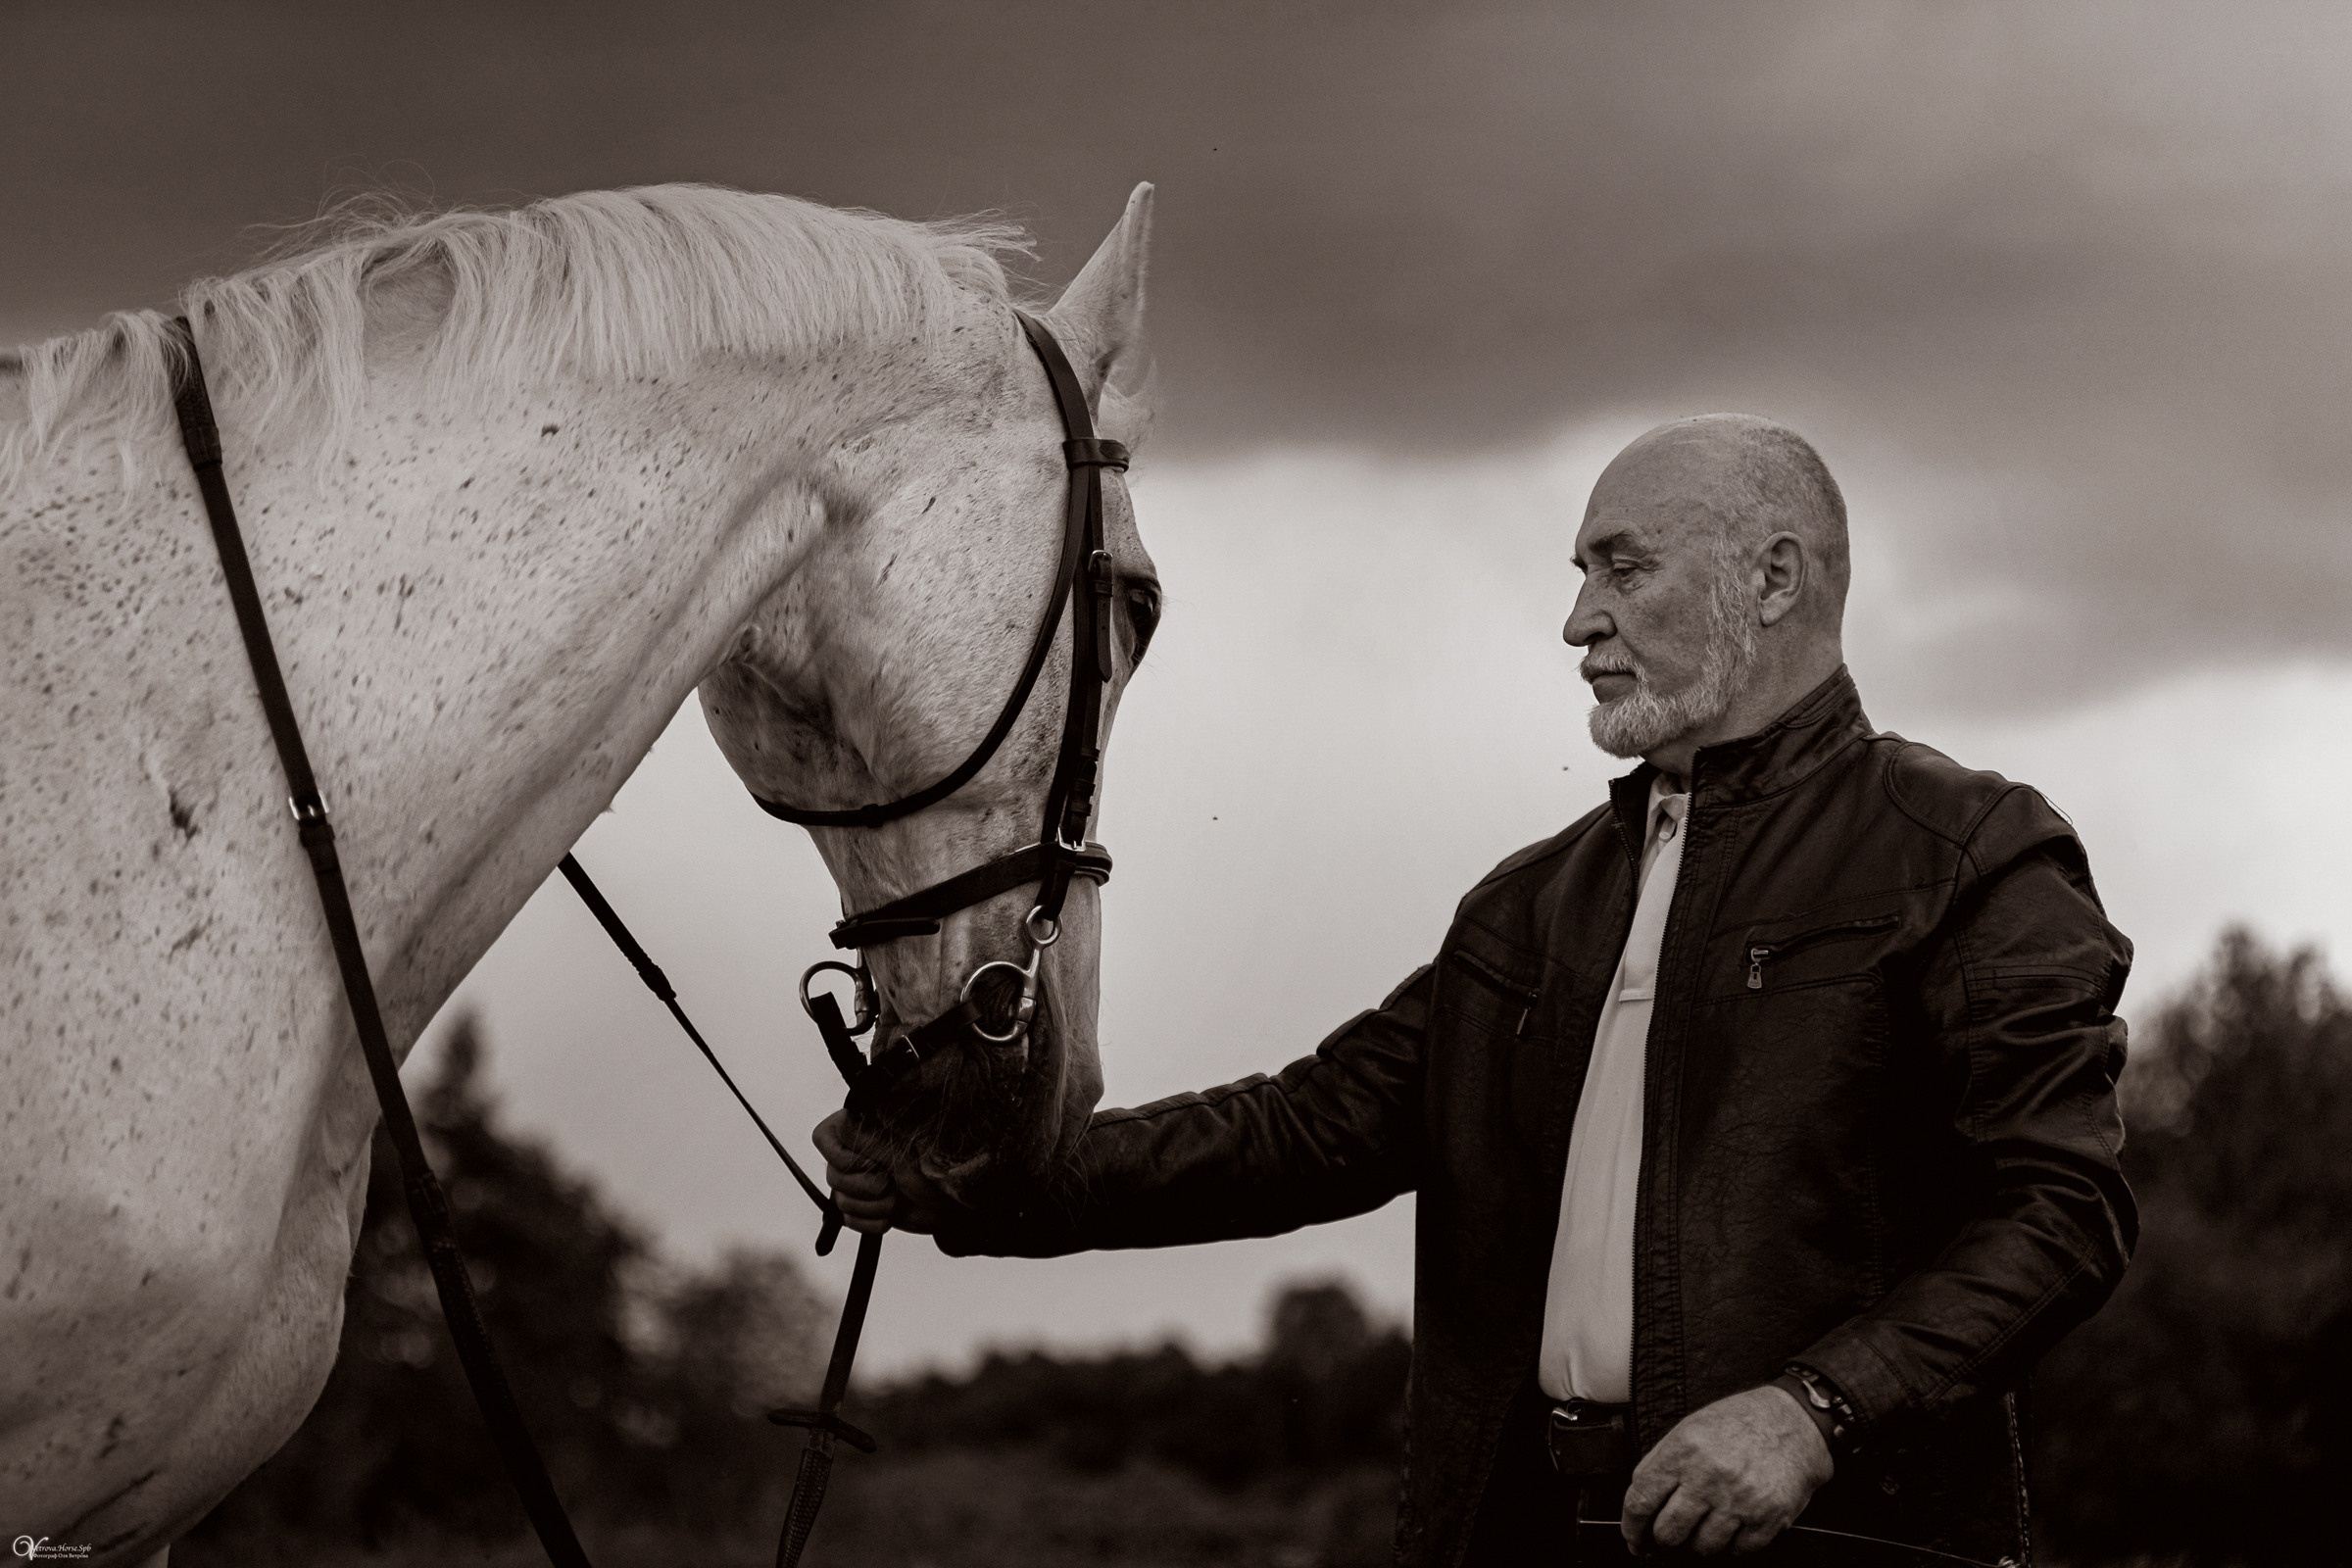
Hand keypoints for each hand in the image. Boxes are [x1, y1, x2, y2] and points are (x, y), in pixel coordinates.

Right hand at [813, 1110, 946, 1234]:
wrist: (950, 1204)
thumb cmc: (931, 1171)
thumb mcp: (901, 1155)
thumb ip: (869, 1139)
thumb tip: (844, 1119)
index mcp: (860, 1131)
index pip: (822, 1138)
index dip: (841, 1156)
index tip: (869, 1163)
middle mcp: (853, 1154)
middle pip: (831, 1175)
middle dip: (865, 1187)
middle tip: (891, 1183)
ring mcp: (856, 1182)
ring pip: (840, 1200)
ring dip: (873, 1206)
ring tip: (897, 1198)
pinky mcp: (861, 1207)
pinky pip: (849, 1220)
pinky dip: (871, 1222)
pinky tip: (891, 1215)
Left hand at [1622, 1385, 1833, 1556]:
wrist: (1795, 1422)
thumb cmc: (1740, 1423)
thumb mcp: (1690, 1428)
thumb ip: (1661, 1463)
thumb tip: (1639, 1503)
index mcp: (1683, 1450)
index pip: (1641, 1500)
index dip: (1631, 1526)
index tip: (1633, 1536)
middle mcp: (1709, 1476)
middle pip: (1668, 1532)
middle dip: (1665, 1537)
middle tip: (1672, 1531)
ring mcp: (1740, 1500)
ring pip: (1702, 1546)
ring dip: (1700, 1541)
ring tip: (1708, 1522)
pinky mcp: (1768, 1517)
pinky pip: (1738, 1550)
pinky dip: (1733, 1544)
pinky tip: (1734, 1524)